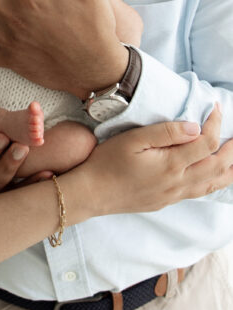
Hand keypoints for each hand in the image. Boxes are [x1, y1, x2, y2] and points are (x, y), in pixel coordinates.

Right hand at [67, 105, 232, 218]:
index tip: (216, 107)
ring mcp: (173, 195)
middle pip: (217, 166)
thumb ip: (165, 132)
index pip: (206, 142)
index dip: (215, 123)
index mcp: (171, 165)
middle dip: (232, 150)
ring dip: (229, 170)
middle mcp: (178, 183)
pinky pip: (199, 192)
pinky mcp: (166, 201)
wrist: (91, 193)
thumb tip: (194, 126)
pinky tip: (213, 177)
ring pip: (212, 184)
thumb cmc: (108, 162)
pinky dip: (214, 182)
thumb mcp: (133, 139)